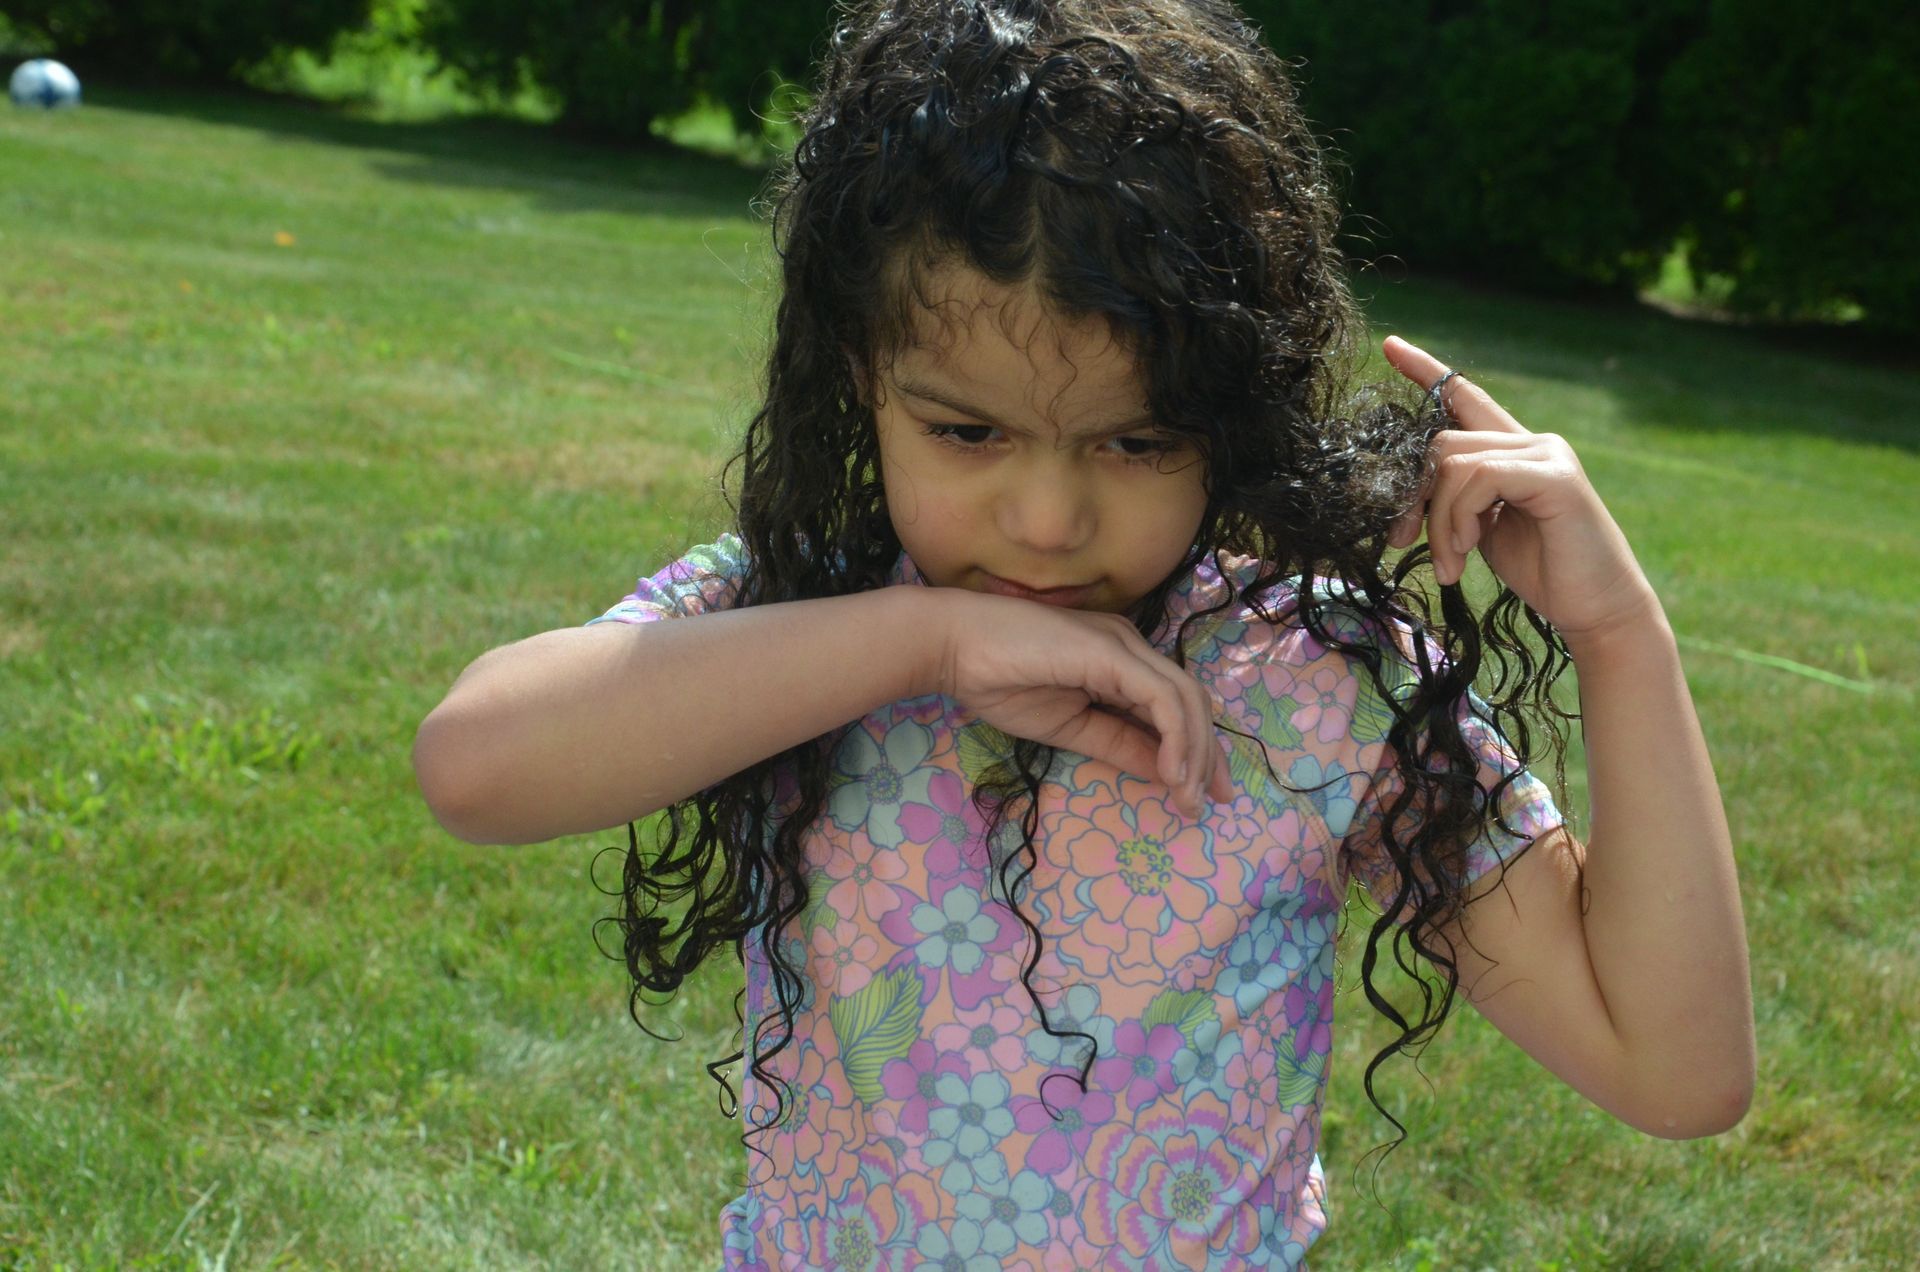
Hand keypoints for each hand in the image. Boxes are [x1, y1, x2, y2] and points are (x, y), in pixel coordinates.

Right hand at [927, 590, 1234, 818]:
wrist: (952, 647)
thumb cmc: (997, 680)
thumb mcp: (1068, 727)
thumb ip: (1116, 744)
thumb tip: (1162, 772)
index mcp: (1119, 662)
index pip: (1175, 704)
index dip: (1196, 748)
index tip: (1200, 794)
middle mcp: (1130, 647)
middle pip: (1192, 699)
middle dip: (1208, 753)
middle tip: (1210, 802)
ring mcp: (1123, 645)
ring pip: (1185, 698)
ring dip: (1194, 752)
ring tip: (1186, 796)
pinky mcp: (1111, 653)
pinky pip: (1161, 697)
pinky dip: (1174, 736)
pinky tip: (1170, 773)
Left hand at [1380, 336, 1663, 644]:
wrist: (1596, 608)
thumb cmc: (1543, 571)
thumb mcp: (1483, 529)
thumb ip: (1456, 498)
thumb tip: (1410, 492)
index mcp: (1512, 451)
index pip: (1464, 397)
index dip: (1425, 370)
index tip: (1388, 345)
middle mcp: (1531, 441)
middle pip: (1440, 440)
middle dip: (1411, 496)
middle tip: (1403, 543)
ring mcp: (1546, 453)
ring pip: (1453, 461)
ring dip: (1438, 520)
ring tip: (1448, 563)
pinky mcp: (1555, 476)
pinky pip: (1479, 477)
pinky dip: (1459, 517)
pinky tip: (1466, 549)